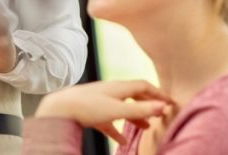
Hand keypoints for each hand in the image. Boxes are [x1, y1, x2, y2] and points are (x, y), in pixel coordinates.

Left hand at [35, 80, 173, 144]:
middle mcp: (109, 91)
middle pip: (133, 96)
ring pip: (122, 108)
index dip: (158, 94)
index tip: (170, 103)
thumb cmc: (86, 106)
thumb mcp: (117, 109)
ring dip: (135, 117)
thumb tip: (162, 107)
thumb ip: (140, 109)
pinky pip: (108, 120)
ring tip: (146, 128)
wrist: (57, 109)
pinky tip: (122, 141)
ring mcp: (99, 101)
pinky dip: (117, 129)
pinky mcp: (90, 113)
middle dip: (148, 105)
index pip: (143, 86)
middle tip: (160, 115)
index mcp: (118, 87)